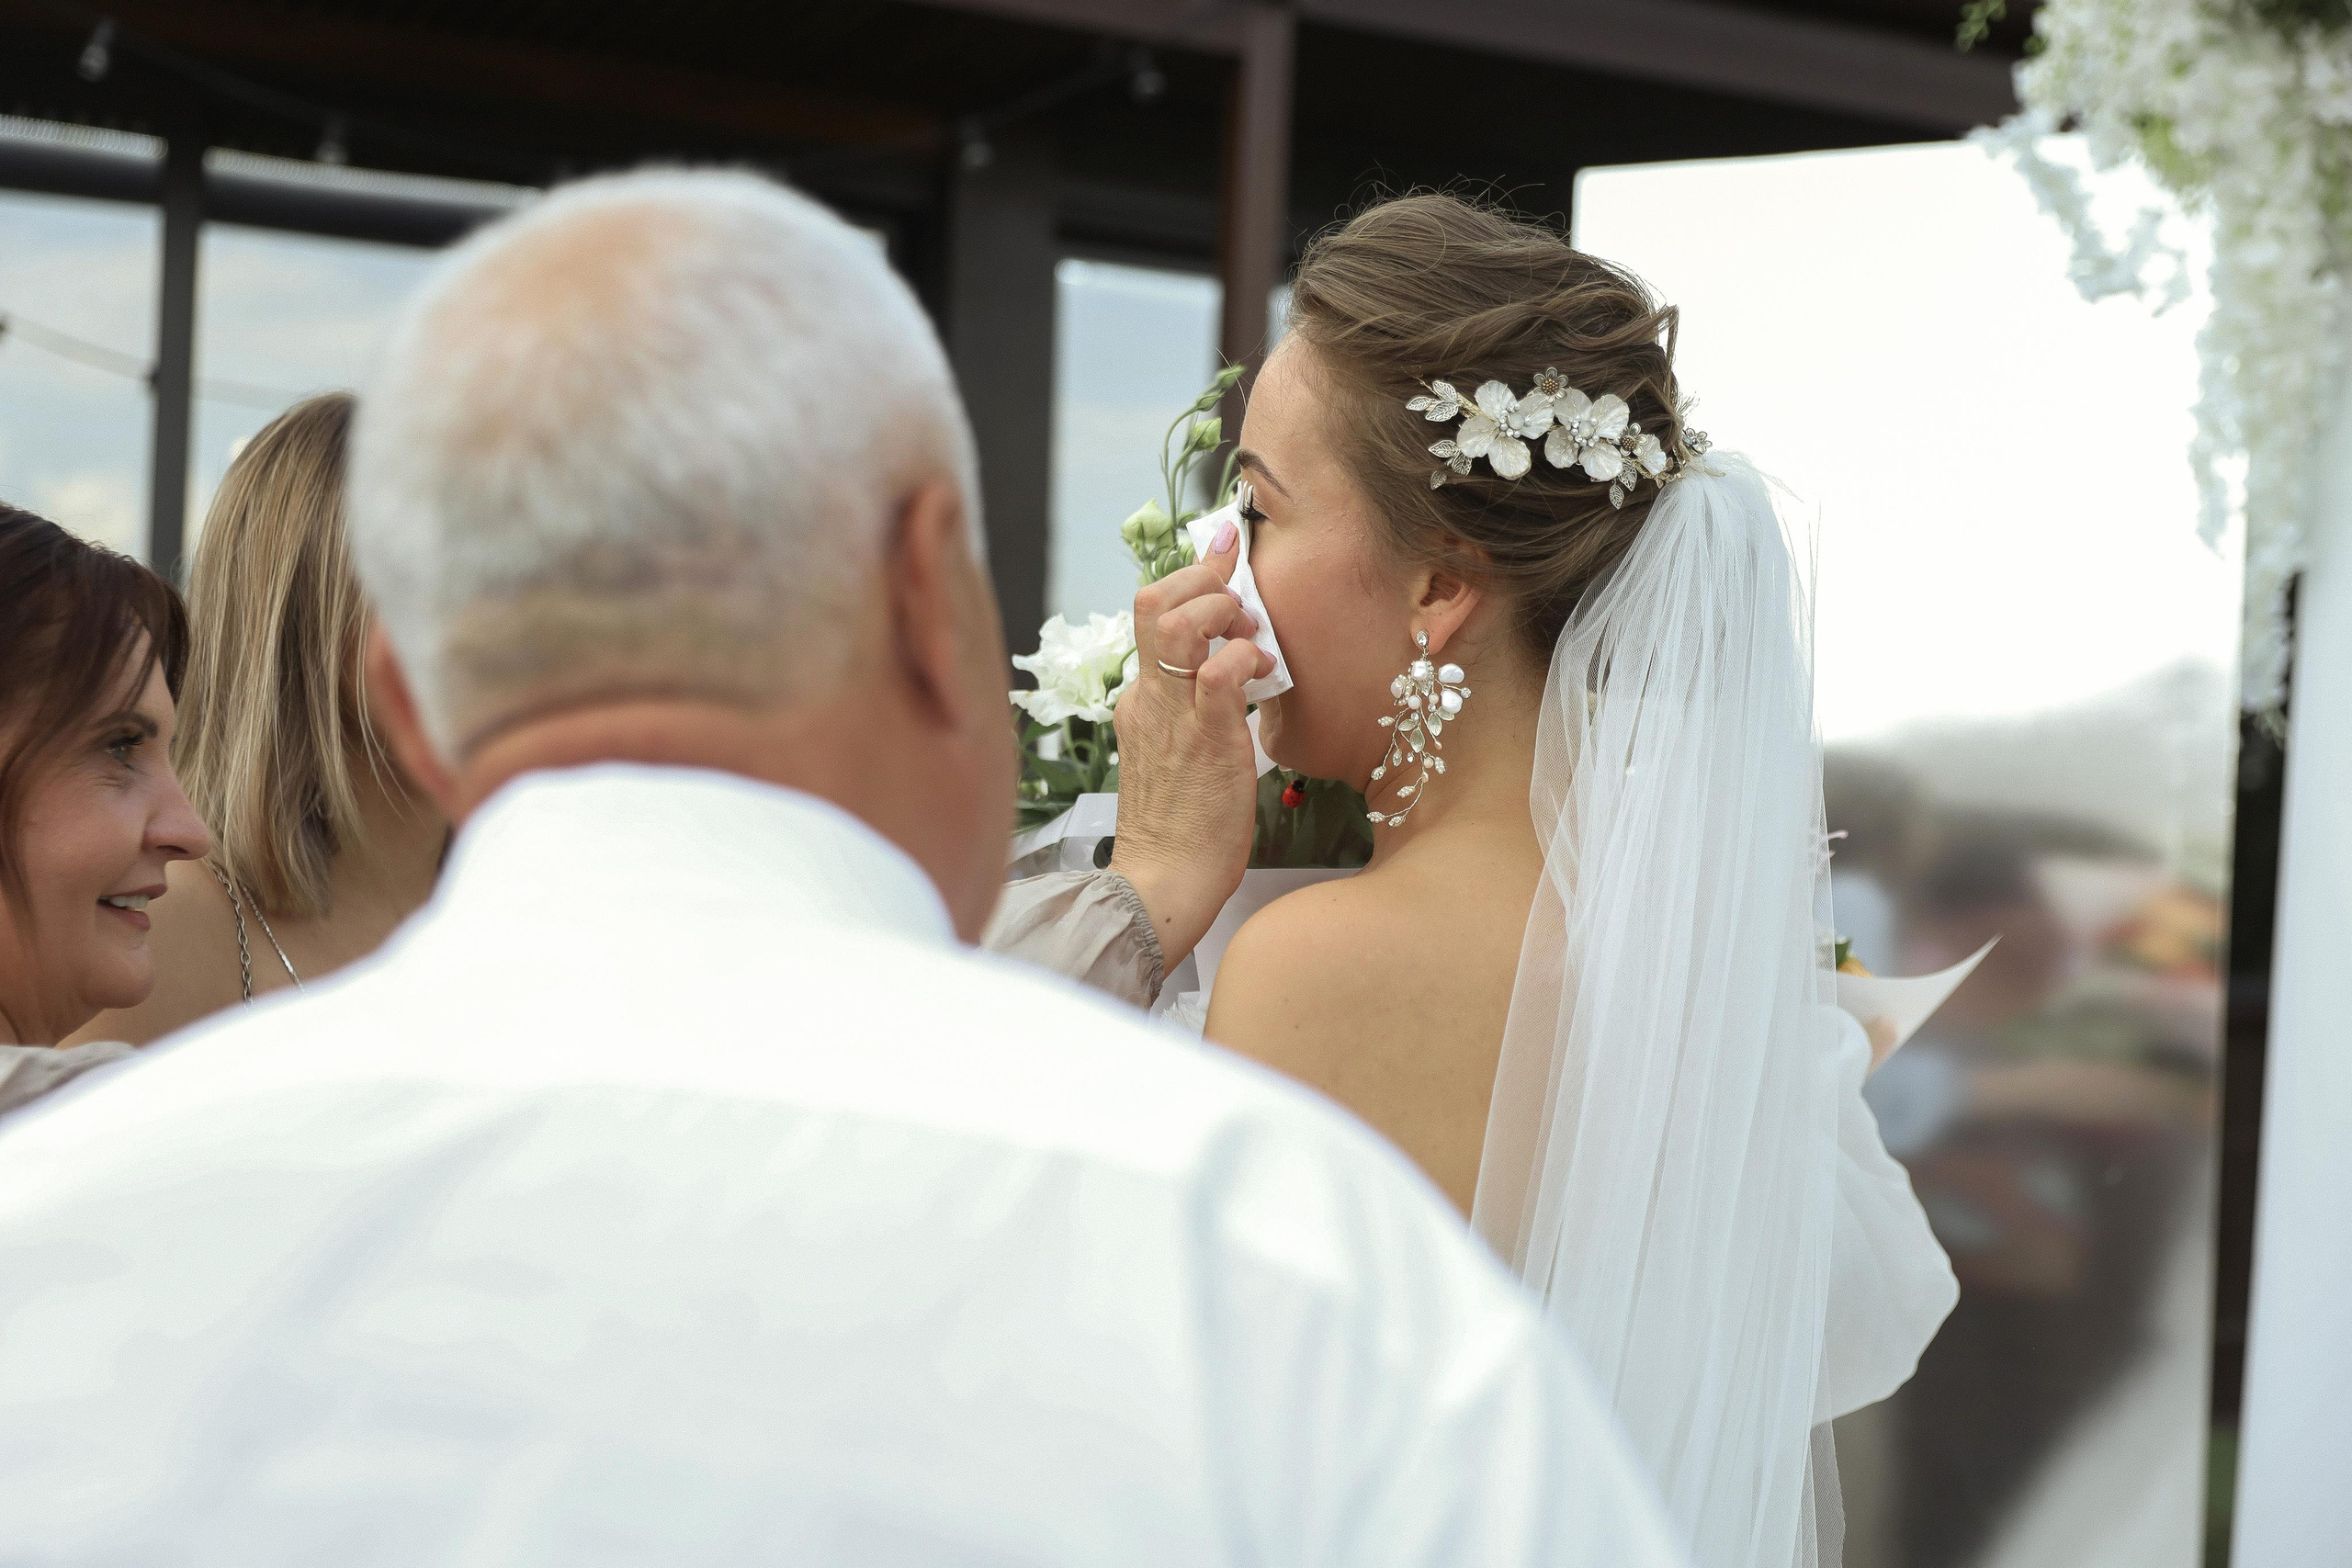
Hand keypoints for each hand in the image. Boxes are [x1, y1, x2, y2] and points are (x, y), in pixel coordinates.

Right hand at [1110, 516, 1272, 968]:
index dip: (1189, 577)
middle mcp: (1149, 698)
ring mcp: (1171, 717)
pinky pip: (1220, 674)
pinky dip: (1244, 657)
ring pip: (1179, 624)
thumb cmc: (1183, 829)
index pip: (1153, 614)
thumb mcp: (1184, 754)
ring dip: (1222, 609)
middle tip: (1241, 586)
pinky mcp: (1204, 741)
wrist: (1163, 883)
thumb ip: (1201, 712)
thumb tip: (1236, 679)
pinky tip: (1263, 671)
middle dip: (1202, 576)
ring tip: (1251, 631)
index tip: (1224, 554)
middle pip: (1154, 602)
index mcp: (1142, 699)